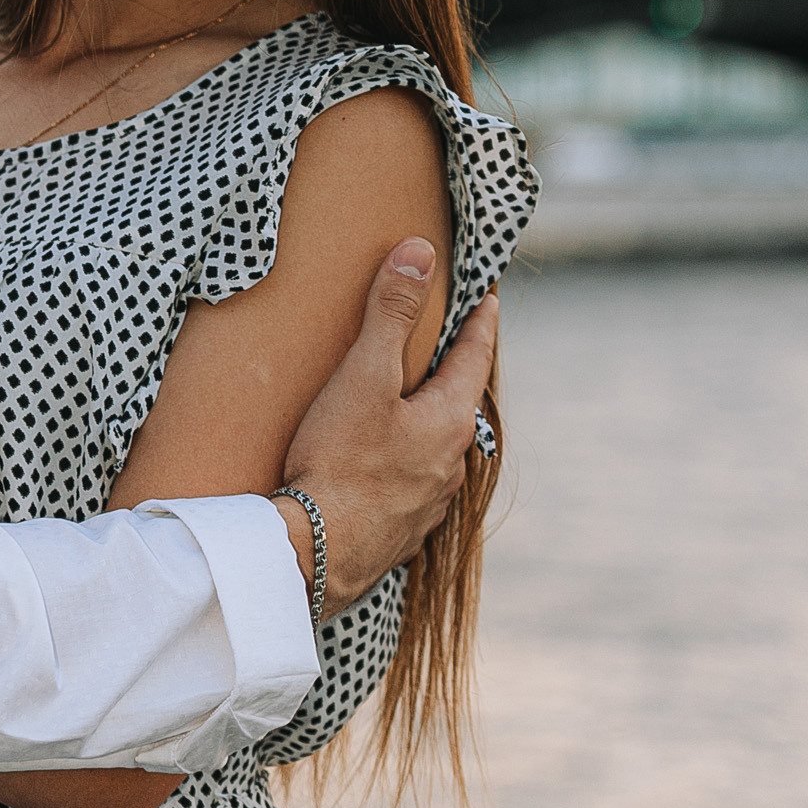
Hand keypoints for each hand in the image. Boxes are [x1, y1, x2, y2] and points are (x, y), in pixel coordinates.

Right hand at [280, 239, 497, 618]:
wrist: (318, 553)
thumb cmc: (340, 462)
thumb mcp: (363, 376)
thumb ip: (391, 314)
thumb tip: (421, 254)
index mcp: (449, 420)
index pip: (476, 356)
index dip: (481, 322)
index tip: (488, 297)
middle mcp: (451, 463)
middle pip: (459, 404)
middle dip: (453, 373)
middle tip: (446, 345)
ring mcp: (431, 503)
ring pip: (440, 450)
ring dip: (430, 424)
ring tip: (410, 406)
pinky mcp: (403, 531)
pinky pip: (416, 486)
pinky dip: (406, 465)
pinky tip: (386, 468)